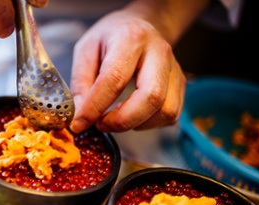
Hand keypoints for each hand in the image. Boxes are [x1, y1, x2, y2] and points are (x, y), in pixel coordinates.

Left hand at [69, 8, 185, 133]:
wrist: (140, 26)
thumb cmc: (111, 38)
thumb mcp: (86, 50)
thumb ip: (81, 82)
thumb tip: (80, 115)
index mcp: (130, 39)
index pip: (114, 79)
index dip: (95, 107)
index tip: (79, 123)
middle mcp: (159, 53)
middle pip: (151, 97)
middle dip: (122, 121)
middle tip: (100, 124)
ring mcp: (173, 70)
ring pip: (165, 111)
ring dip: (136, 124)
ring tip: (114, 119)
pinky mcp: (179, 85)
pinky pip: (170, 116)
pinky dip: (148, 124)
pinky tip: (131, 115)